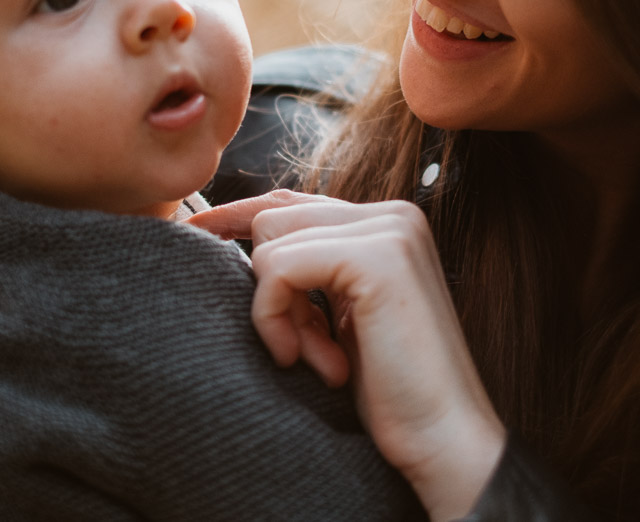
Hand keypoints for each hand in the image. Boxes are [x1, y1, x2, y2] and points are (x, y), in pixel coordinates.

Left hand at [188, 189, 506, 519]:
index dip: (237, 217)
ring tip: (315, 359)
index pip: (293, 202)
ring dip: (275, 311)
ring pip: (269, 241)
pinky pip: (277, 268)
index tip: (196, 234)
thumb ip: (315, 268)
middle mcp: (394, 214)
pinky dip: (275, 318)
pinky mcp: (376, 257)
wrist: (444, 437)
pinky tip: (313, 361)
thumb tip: (242, 233)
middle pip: (273, 218)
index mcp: (389, 222)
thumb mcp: (345, 316)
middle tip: (301, 349)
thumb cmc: (392, 389)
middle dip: (270, 290)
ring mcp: (388, 230)